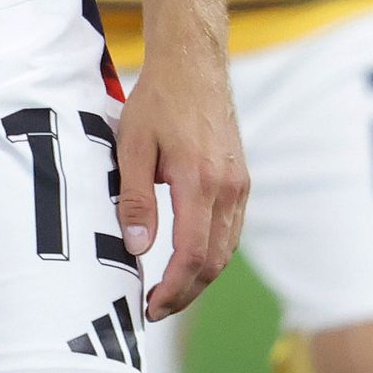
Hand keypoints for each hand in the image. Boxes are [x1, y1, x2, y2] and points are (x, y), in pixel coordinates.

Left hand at [115, 42, 247, 319]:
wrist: (194, 64)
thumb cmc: (158, 100)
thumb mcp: (132, 145)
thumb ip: (135, 198)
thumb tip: (136, 248)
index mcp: (200, 182)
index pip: (193, 254)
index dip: (174, 288)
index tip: (151, 306)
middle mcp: (228, 189)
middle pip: (214, 262)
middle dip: (185, 292)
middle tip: (155, 308)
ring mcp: (240, 185)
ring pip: (226, 249)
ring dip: (199, 277)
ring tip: (167, 291)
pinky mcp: (240, 180)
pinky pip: (230, 230)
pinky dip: (210, 253)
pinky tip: (186, 258)